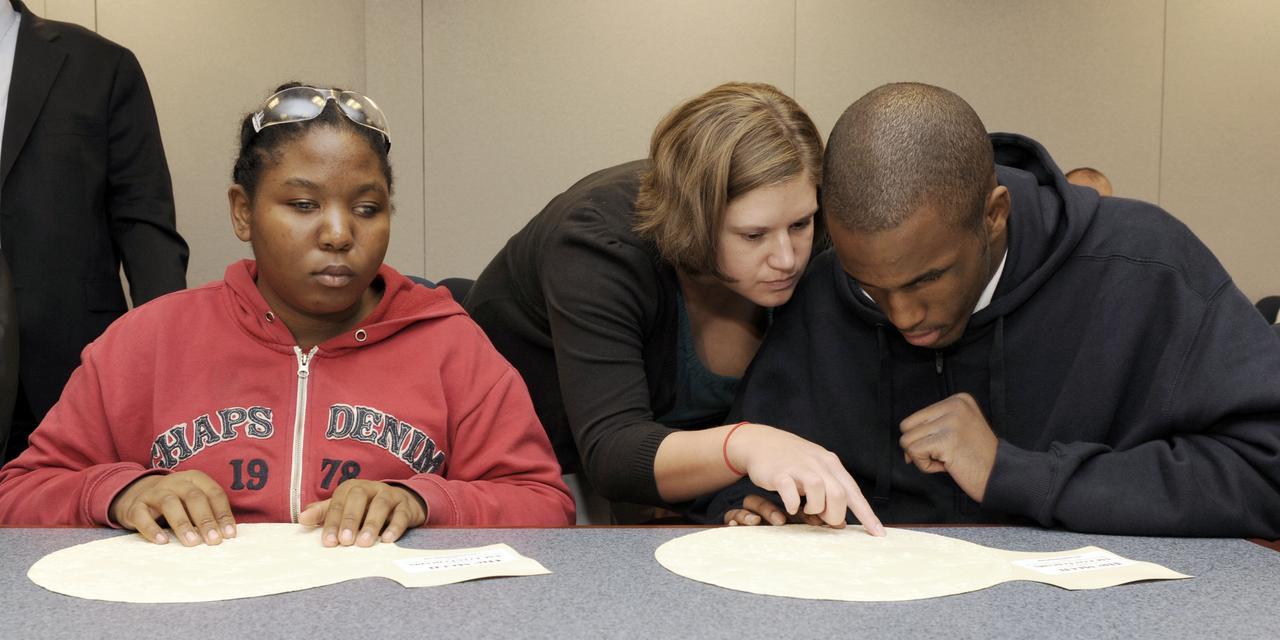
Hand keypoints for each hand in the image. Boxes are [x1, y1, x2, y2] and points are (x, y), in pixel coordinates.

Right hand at [109, 471, 236, 545]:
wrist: (137, 494)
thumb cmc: (177, 502)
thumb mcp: (194, 502)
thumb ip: (208, 513)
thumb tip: (225, 535)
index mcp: (195, 479)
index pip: (214, 493)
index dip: (223, 514)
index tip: (229, 535)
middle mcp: (175, 482)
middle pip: (193, 497)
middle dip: (205, 520)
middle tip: (213, 540)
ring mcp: (154, 492)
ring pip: (170, 504)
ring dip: (182, 524)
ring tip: (192, 542)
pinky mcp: (135, 506)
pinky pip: (142, 516)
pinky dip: (152, 529)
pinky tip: (162, 541)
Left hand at [298, 479, 426, 546]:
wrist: (402, 503)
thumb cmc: (367, 508)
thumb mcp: (345, 508)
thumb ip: (324, 512)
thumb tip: (302, 518)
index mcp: (351, 488)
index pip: (338, 502)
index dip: (332, 521)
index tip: (329, 542)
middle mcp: (370, 487)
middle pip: (358, 498)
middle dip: (351, 519)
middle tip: (346, 541)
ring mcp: (390, 495)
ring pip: (381, 504)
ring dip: (372, 523)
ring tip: (365, 543)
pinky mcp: (406, 506)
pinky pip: (401, 514)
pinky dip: (394, 526)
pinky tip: (387, 540)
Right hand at [727, 423, 883, 534]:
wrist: (762, 442)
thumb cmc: (792, 461)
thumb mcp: (816, 471)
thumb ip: (830, 492)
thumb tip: (840, 524)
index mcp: (831, 464)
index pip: (854, 493)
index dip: (867, 515)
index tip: (878, 534)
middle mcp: (818, 464)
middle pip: (839, 494)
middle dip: (834, 514)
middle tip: (823, 519)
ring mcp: (799, 467)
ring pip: (818, 491)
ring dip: (815, 508)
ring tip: (807, 510)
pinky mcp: (779, 473)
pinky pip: (790, 492)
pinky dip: (793, 504)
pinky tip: (791, 506)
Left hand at [899, 392, 998, 501]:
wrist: (1001, 475)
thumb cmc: (978, 457)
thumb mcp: (957, 429)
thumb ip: (932, 427)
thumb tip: (905, 440)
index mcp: (958, 400)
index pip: (915, 418)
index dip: (925, 439)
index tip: (949, 446)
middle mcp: (954, 405)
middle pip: (907, 427)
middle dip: (920, 447)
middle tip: (945, 455)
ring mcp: (950, 421)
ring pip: (907, 441)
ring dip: (924, 458)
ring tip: (948, 459)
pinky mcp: (945, 439)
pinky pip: (913, 453)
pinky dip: (926, 466)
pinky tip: (947, 465)